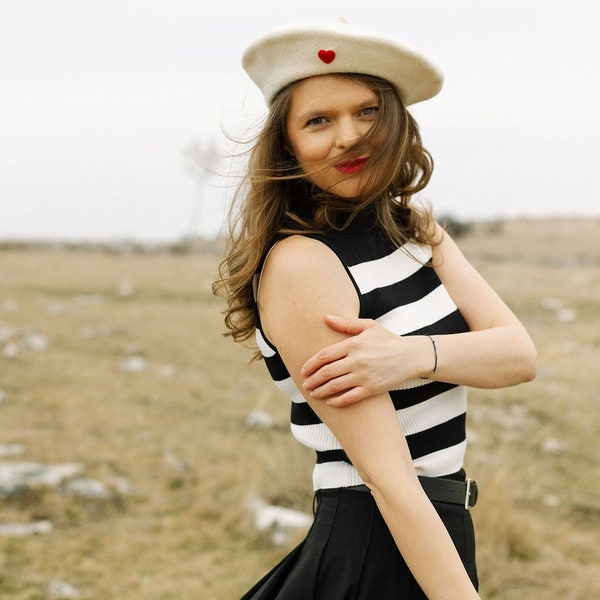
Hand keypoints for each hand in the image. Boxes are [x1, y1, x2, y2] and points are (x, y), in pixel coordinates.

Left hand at [301, 315, 426, 406]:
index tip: (303, 370)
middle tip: (305, 384)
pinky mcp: (372, 388)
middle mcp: (357, 360)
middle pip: (326, 372)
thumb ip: (346, 323)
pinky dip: (338, 401)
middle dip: (312, 380)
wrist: (410, 356)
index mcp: (353, 344)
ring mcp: (364, 375)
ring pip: (335, 386)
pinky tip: (330, 401)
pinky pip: (350, 397)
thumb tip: (326, 317)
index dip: (310, 364)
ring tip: (313, 393)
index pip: (324, 355)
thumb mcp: (369, 326)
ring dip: (320, 391)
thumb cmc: (387, 340)